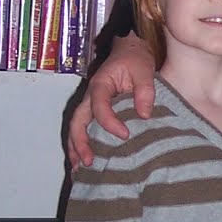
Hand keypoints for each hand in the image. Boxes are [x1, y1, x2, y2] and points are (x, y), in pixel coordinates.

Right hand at [65, 32, 155, 168]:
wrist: (128, 50)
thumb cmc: (135, 60)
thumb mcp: (144, 70)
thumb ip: (145, 91)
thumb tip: (144, 115)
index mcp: (101, 85)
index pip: (99, 106)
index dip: (109, 122)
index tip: (125, 135)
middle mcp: (90, 97)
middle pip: (77, 121)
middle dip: (80, 143)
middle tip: (89, 162)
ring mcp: (89, 105)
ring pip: (76, 129)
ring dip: (76, 148)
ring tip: (80, 170)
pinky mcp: (93, 112)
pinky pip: (83, 130)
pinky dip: (80, 146)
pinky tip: (83, 164)